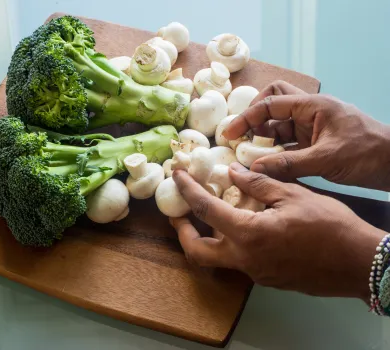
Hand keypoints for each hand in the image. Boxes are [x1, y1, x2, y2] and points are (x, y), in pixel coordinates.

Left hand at [171, 165, 384, 299]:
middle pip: (197, 252)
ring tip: (206, 216)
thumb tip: (232, 172)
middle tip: (179, 213)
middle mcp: (245, 259)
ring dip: (205, 238)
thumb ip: (258, 183)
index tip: (176, 175)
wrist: (358, 262)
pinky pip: (238, 261)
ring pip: (216, 259)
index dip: (187, 190)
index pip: (206, 210)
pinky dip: (229, 243)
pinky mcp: (266, 279)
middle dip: (182, 231)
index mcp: (248, 234)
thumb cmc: (330, 226)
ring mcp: (255, 273)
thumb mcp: (293, 195)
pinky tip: (240, 226)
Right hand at [222, 80, 389, 191]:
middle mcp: (309, 113)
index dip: (247, 117)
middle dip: (255, 119)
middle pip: (273, 103)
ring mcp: (311, 128)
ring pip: (278, 126)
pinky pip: (286, 144)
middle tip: (243, 139)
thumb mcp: (326, 159)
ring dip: (263, 139)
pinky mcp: (313, 144)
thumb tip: (253, 169)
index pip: (271, 103)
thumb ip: (288, 164)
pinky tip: (266, 165)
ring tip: (250, 156)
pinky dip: (274, 152)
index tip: (230, 134)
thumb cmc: (367, 153)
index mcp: (312, 106)